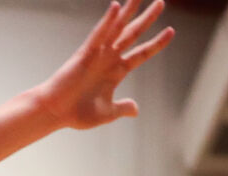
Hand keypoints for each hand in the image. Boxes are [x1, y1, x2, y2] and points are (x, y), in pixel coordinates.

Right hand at [34, 1, 173, 130]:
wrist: (56, 112)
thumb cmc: (77, 113)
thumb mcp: (107, 113)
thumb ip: (122, 108)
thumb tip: (136, 110)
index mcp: (116, 72)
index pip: (141, 54)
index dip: (156, 43)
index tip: (171, 31)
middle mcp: (109, 59)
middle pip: (133, 34)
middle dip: (147, 19)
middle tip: (161, 3)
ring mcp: (98, 54)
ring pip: (117, 28)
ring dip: (129, 12)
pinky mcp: (85, 53)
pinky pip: (98, 34)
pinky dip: (107, 21)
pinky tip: (116, 7)